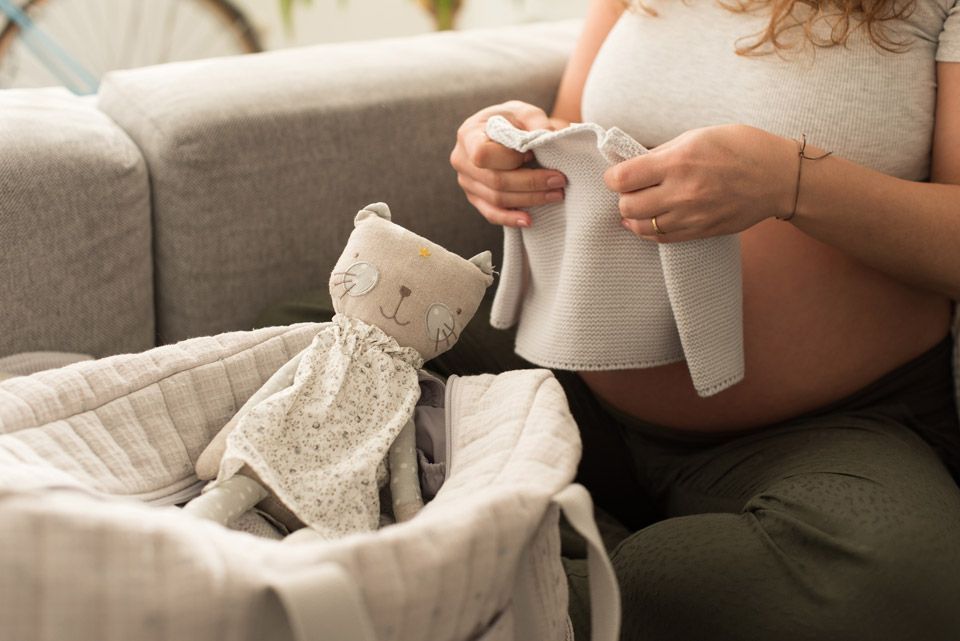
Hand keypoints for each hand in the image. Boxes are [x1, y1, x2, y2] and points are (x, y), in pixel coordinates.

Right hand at [450, 100, 568, 226]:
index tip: (532, 153)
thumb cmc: (512, 120)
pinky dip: (510, 219)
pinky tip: (529, 220)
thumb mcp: (524, 111)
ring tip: (556, 194)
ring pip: (497, 199)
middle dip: (531, 183)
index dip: (509, 158)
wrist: (502, 132)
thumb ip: (536, 120)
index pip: (483, 154)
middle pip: (495, 180)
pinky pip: (490, 214)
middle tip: (559, 180)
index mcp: (468, 135)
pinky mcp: (475, 198)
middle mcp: (461, 160)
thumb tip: (550, 135)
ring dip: (529, 200)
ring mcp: (467, 182)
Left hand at [604, 125, 797, 241]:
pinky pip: (662, 239)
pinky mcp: (701, 232)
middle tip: (632, 189)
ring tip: (641, 205)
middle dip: (623, 197)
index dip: (612, 177)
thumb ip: (662, 152)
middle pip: (627, 206)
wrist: (779, 177)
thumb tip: (632, 162)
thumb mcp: (697, 136)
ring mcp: (692, 216)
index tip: (617, 174)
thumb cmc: (740, 147)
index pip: (622, 179)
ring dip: (635, 217)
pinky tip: (653, 219)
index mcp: (678, 161)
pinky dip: (650, 231)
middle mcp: (682, 192)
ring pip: (641, 227)